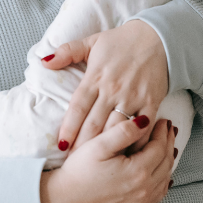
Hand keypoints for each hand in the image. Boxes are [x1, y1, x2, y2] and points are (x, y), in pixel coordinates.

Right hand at [40, 117, 176, 202]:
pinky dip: (163, 181)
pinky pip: (157, 196)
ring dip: (168, 160)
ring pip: (164, 179)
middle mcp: (143, 190)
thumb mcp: (98, 145)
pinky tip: (162, 174)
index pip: (160, 147)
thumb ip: (123, 131)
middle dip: (169, 143)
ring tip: (168, 146)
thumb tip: (145, 121)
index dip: (163, 132)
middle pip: (166, 162)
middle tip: (169, 129)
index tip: (163, 120)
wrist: (64, 200)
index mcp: (137, 172)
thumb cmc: (79, 171)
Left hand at [42, 19, 168, 151]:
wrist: (159, 37)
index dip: (68, 128)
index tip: (61, 146)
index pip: (77, 107)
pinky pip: (142, 128)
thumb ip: (67, 51)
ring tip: (97, 165)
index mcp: (95, 76)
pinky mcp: (151, 102)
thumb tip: (44, 61)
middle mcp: (112, 89)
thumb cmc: (122, 41)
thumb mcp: (92, 41)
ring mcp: (132, 97)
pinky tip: (127, 156)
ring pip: (115, 129)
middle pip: (94, 124)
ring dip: (106, 148)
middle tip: (74, 164)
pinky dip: (134, 143)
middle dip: (83, 146)